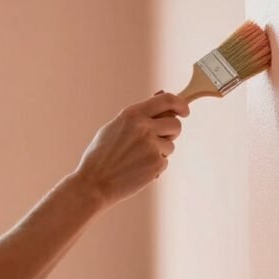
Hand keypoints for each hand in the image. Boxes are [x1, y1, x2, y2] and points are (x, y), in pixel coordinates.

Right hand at [74, 92, 188, 207]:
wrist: (94, 183)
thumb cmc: (101, 155)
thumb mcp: (114, 127)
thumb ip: (138, 114)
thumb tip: (159, 95)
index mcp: (133, 114)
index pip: (167, 100)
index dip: (180, 104)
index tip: (184, 111)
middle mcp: (144, 127)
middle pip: (175, 124)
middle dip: (171, 133)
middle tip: (161, 139)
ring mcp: (152, 146)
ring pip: (170, 145)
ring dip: (160, 152)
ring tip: (138, 159)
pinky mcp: (156, 163)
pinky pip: (165, 161)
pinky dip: (154, 166)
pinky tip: (137, 170)